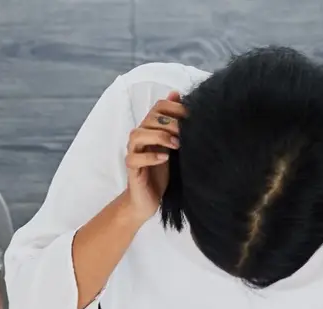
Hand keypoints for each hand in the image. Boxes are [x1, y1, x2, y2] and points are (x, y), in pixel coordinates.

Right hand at [120, 90, 184, 220]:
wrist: (147, 199)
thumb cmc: (161, 172)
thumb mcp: (174, 146)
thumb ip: (176, 125)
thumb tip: (179, 96)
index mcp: (151, 128)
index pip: (158, 106)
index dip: (175, 107)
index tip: (191, 117)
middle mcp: (140, 137)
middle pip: (150, 118)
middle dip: (170, 123)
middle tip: (185, 134)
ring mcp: (134, 152)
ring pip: (137, 134)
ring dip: (159, 136)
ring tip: (175, 145)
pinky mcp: (131, 168)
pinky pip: (134, 158)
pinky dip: (150, 157)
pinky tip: (164, 158)